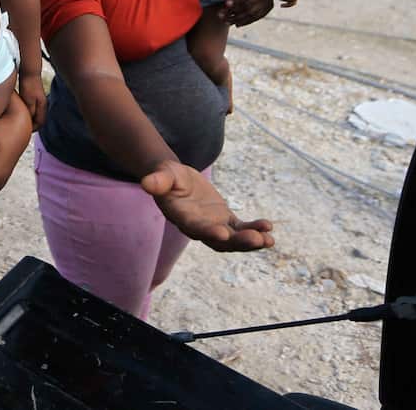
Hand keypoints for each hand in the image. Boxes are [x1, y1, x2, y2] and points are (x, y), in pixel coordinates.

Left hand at [18, 76, 46, 130]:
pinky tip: (18, 110)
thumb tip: (29, 121)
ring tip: (18, 120)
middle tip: (21, 128)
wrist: (29, 71)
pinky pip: (30, 108)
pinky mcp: (34, 96)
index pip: (40, 123)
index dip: (32, 128)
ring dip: (27, 117)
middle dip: (30, 124)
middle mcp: (42, 105)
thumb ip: (30, 112)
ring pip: (33, 113)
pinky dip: (25, 111)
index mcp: (42, 107)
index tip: (24, 131)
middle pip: (37, 119)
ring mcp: (39, 100)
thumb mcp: (29, 100)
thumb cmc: (28, 85)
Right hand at [140, 162, 273, 251]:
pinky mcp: (225, 221)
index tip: (223, 234)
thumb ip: (158, 180)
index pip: (195, 228)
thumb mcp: (163, 174)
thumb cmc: (167, 176)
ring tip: (268, 239)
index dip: (208, 232)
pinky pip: (241, 228)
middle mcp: (198, 228)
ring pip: (233, 240)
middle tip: (256, 239)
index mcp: (181, 217)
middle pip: (218, 241)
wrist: (176, 180)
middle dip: (238, 242)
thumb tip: (147, 183)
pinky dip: (254, 229)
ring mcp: (213, 226)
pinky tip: (269, 228)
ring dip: (250, 241)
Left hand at [217, 0, 273, 26]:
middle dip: (234, 11)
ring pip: (252, 13)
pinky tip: (235, 23)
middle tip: (220, 15)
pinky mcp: (268, 8)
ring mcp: (268, 0)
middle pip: (250, 4)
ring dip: (237, 19)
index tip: (226, 3)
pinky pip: (256, 17)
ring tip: (225, 20)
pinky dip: (245, 21)